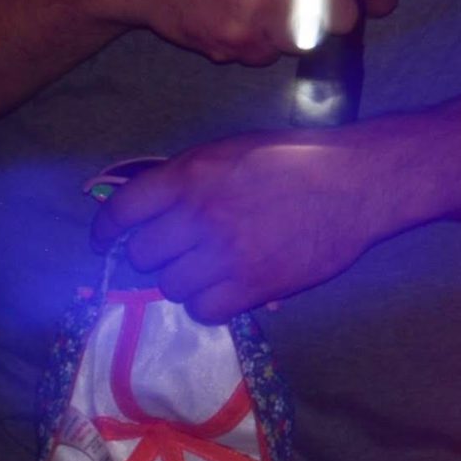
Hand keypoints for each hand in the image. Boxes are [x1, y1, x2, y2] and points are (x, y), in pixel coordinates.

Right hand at [96, 0, 395, 64]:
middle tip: (309, 2)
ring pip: (306, 41)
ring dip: (290, 31)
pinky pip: (267, 56)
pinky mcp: (237, 40)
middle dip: (332, 16)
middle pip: (344, 18)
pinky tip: (235, 16)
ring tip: (261, 3)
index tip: (377, 0)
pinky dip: (257, 44)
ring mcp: (259, 9)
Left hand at [96, 127, 409, 321]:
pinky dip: (210, 304)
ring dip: (183, 281)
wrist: (355, 183)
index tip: (105, 242)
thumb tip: (150, 209)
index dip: (106, 231)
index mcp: (190, 175)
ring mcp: (225, 254)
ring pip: (171, 287)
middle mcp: (199, 215)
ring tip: (208, 271)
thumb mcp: (230, 150)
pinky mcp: (254, 286)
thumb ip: (188, 177)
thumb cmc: (295, 159)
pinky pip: (205, 310)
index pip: (122, 210)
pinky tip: (226, 291)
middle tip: (176, 253)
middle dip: (154, 256)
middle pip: (143, 256)